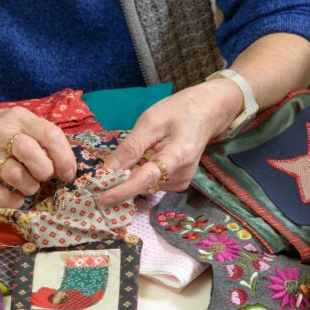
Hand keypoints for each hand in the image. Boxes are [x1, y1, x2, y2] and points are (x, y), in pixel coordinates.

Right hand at [0, 104, 76, 207]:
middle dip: (44, 171)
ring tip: (28, 184)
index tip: (68, 173)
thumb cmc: (3, 130)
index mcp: (19, 118)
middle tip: (43, 175)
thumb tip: (67, 169)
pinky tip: (17, 197)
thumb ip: (44, 139)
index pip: (49, 135)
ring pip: (15, 176)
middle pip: (29, 152)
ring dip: (30, 186)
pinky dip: (14, 201)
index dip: (64, 158)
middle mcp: (0, 133)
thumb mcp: (23, 122)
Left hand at [98, 81, 241, 204]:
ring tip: (139, 151)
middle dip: (121, 180)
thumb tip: (108, 171)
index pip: (147, 178)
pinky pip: (151, 183)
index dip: (123, 189)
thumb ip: (131, 147)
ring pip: (145, 184)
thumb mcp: (151, 121)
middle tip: (101, 174)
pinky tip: (147, 158)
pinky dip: (141, 174)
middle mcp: (184, 173)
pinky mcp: (179, 183)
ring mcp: (183, 180)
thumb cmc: (179, 111)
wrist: (208, 112)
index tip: (103, 198)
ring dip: (132, 174)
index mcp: (180, 154)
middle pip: (144, 184)